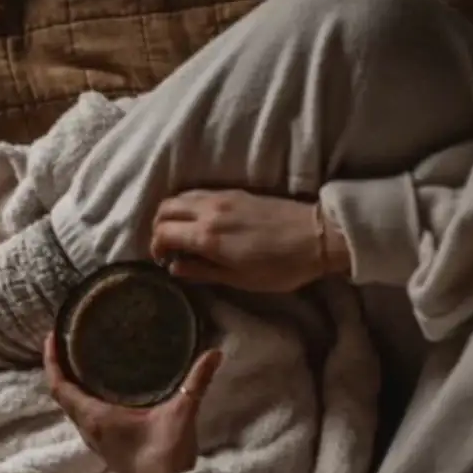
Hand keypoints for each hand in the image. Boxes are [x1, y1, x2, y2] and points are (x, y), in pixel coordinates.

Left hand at [43, 333, 222, 472]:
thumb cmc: (164, 456)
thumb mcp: (181, 414)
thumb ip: (196, 382)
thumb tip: (214, 352)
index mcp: (95, 417)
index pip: (60, 386)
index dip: (51, 360)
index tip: (52, 336)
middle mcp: (88, 428)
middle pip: (63, 395)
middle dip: (61, 369)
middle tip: (69, 342)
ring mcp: (96, 441)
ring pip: (74, 409)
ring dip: (72, 387)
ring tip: (82, 362)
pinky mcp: (107, 448)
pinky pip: (87, 419)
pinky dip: (86, 401)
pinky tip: (105, 392)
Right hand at [150, 189, 349, 292]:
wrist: (317, 236)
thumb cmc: (280, 267)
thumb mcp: (239, 280)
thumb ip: (203, 272)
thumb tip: (175, 268)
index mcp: (208, 236)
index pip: (163, 232)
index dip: (155, 247)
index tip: (162, 260)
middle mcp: (209, 211)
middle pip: (165, 208)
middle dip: (157, 227)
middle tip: (165, 246)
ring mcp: (222, 197)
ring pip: (180, 196)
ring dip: (172, 213)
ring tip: (180, 233)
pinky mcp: (235, 192)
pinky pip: (198, 192)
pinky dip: (187, 204)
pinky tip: (197, 221)